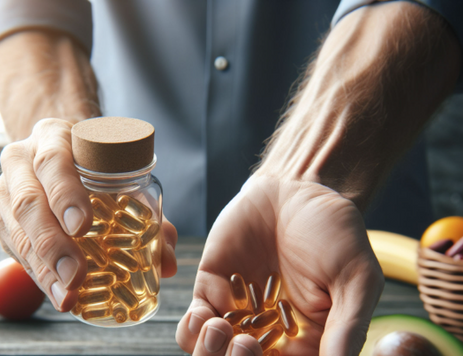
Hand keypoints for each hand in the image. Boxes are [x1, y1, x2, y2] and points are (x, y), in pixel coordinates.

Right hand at [0, 118, 177, 311]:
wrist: (58, 148)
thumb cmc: (95, 161)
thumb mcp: (120, 171)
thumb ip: (148, 212)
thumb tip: (167, 264)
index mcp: (52, 136)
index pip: (53, 162)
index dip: (66, 195)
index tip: (82, 227)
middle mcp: (20, 159)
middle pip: (29, 202)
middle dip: (53, 244)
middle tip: (76, 276)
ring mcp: (5, 188)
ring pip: (15, 229)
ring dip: (42, 268)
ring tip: (66, 296)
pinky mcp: (0, 216)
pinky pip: (12, 247)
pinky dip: (36, 273)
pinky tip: (56, 293)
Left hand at [176, 175, 382, 355]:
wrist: (298, 189)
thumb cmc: (335, 232)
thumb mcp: (356, 277)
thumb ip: (347, 326)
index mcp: (308, 340)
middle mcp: (270, 333)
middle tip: (246, 346)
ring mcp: (238, 312)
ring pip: (213, 354)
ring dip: (210, 353)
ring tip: (221, 328)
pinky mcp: (212, 288)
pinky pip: (193, 323)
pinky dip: (191, 330)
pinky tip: (203, 317)